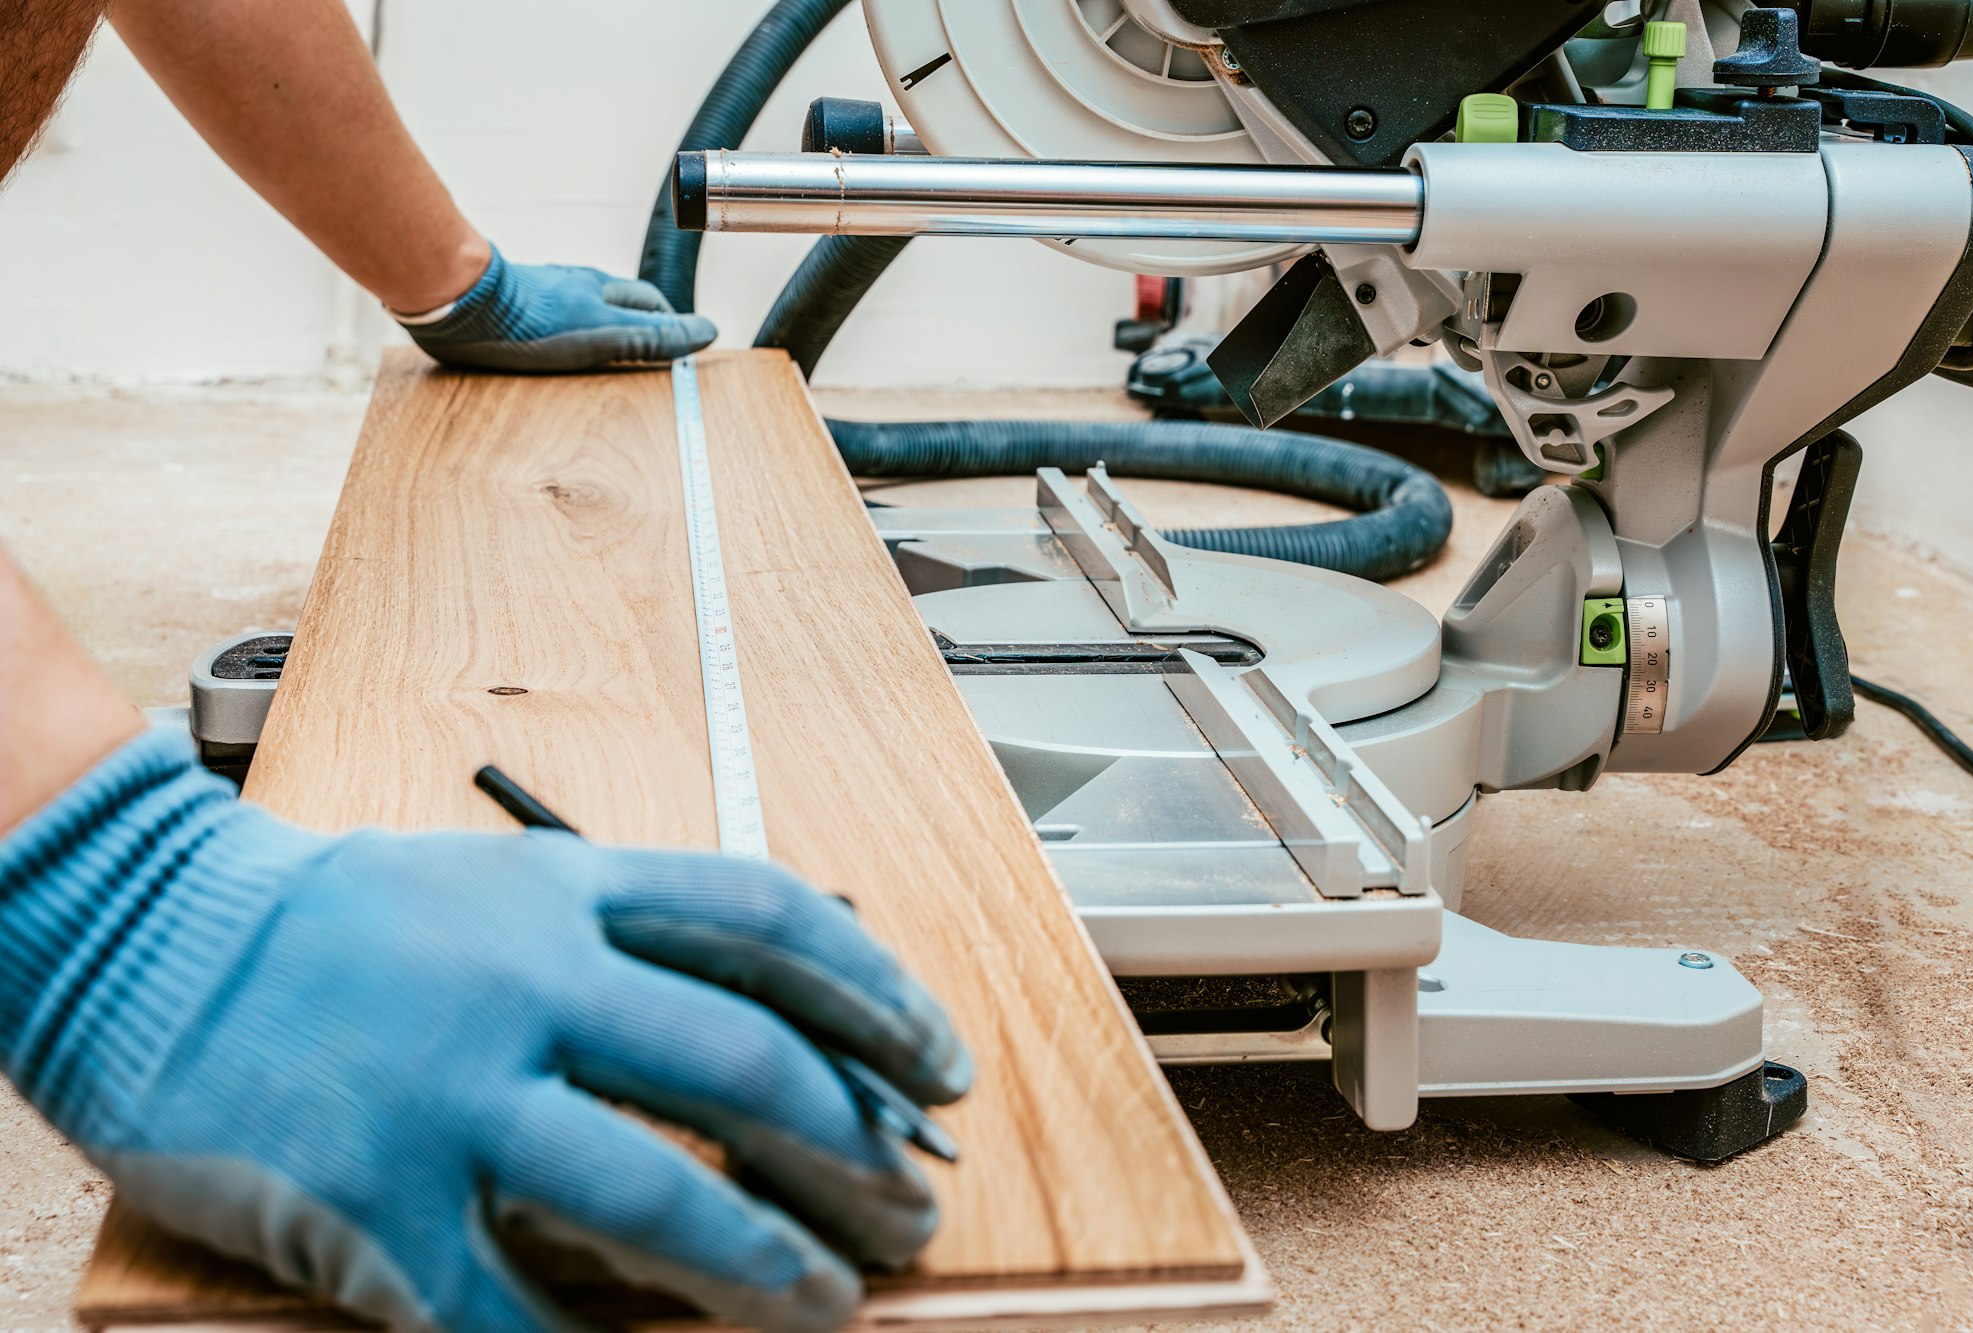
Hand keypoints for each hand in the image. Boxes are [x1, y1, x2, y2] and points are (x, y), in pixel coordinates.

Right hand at [0, 732, 970, 1332]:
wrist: (152, 935)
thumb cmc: (347, 920)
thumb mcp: (504, 885)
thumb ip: (630, 935)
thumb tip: (782, 1024)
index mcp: (571, 889)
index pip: (774, 924)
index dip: (882, 998)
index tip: (945, 1066)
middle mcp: (527, 976)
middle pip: (744, 1067)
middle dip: (855, 1151)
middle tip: (913, 1208)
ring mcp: (448, 1085)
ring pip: (652, 1193)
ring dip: (761, 1265)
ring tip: (827, 1304)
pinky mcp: (369, 1190)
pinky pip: (502, 1304)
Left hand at [400, 246, 718, 372]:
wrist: (459, 300)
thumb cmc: (530, 321)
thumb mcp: (603, 336)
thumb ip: (652, 338)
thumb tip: (705, 332)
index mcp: (601, 291)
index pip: (650, 304)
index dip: (671, 324)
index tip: (684, 343)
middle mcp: (574, 285)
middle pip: (619, 300)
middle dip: (641, 319)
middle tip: (655, 343)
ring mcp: (542, 291)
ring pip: (584, 302)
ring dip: (603, 320)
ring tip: (609, 340)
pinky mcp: (511, 300)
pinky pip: (550, 310)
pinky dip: (566, 323)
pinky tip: (553, 336)